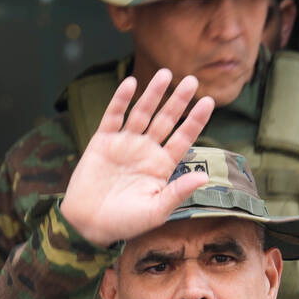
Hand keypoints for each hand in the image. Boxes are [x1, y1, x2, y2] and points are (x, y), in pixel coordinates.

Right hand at [61, 69, 213, 246]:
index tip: (209, 101)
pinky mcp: (102, 141)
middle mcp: (146, 150)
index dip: (195, 120)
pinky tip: (130, 84)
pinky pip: (113, 116)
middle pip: (166, 120)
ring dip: (153, 94)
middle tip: (192, 80)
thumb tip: (204, 177)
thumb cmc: (125, 222)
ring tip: (165, 74)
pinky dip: (121, 100)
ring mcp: (124, 144)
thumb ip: (178, 192)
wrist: (89, 224)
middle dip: (178, 100)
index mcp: (162, 166)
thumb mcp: (156, 211)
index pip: (183, 138)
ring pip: (142, 113)